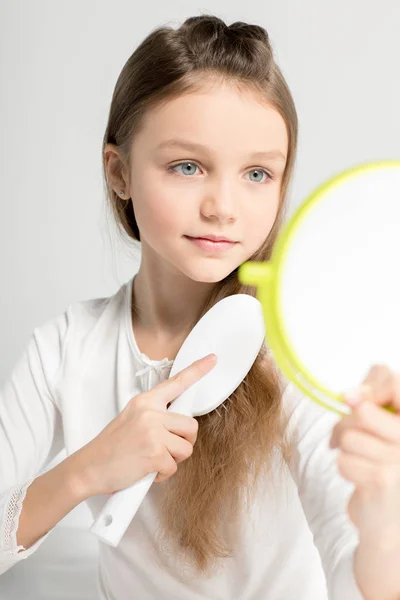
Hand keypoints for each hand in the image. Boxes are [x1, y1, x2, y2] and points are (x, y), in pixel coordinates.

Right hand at [74, 353, 216, 496]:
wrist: (89, 467)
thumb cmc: (111, 447)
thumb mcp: (132, 419)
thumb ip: (155, 415)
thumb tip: (178, 421)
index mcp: (145, 401)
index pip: (176, 382)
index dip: (197, 370)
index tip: (212, 359)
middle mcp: (150, 413)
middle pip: (191, 425)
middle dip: (183, 442)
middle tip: (164, 449)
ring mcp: (153, 432)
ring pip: (186, 448)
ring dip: (173, 460)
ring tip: (151, 459)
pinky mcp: (155, 453)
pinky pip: (174, 467)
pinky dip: (163, 474)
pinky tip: (145, 470)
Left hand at [330, 365, 399, 599]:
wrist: (391, 527)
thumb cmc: (383, 472)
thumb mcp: (382, 434)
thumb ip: (371, 407)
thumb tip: (349, 395)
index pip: (394, 383)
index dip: (370, 385)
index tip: (351, 397)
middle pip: (363, 410)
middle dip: (346, 423)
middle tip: (345, 437)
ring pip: (349, 435)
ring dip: (345, 450)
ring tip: (358, 461)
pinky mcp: (383, 479)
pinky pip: (344, 459)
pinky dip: (345, 469)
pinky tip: (361, 480)